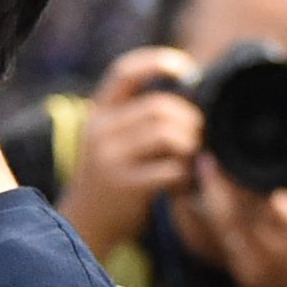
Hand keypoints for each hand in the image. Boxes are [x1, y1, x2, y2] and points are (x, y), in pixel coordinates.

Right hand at [61, 48, 204, 260]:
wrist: (84, 225)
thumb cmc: (113, 178)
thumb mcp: (113, 140)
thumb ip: (139, 116)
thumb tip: (192, 90)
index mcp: (98, 112)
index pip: (125, 72)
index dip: (159, 62)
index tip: (189, 70)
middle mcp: (99, 130)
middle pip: (159, 107)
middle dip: (190, 120)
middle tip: (201, 138)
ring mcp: (110, 158)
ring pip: (168, 134)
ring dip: (191, 146)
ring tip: (192, 161)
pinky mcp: (125, 186)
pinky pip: (171, 169)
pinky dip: (187, 175)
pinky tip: (184, 184)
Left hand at [175, 161, 286, 286]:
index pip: (262, 196)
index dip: (244, 176)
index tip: (235, 154)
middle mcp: (274, 251)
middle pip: (235, 210)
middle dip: (219, 183)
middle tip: (209, 158)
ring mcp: (257, 267)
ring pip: (225, 226)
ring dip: (213, 199)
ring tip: (207, 173)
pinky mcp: (247, 277)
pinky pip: (226, 242)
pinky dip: (219, 220)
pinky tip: (216, 202)